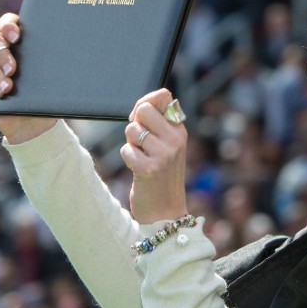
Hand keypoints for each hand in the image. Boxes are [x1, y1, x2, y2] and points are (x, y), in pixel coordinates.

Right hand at [0, 13, 56, 143]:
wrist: (35, 124)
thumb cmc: (48, 98)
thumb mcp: (54, 81)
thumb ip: (52, 66)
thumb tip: (66, 55)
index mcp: (23, 43)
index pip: (9, 23)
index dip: (8, 25)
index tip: (16, 36)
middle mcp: (5, 50)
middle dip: (2, 52)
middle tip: (13, 69)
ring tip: (8, 87)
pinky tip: (1, 94)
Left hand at [120, 88, 189, 223]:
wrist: (164, 211)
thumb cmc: (160, 174)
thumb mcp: (166, 146)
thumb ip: (157, 125)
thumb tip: (141, 106)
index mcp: (180, 130)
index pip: (163, 96)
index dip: (145, 102)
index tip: (140, 117)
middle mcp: (176, 139)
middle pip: (143, 109)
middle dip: (135, 123)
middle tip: (141, 142)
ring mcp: (164, 154)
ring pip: (132, 129)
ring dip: (131, 143)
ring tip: (142, 158)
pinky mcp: (150, 168)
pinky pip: (126, 149)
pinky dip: (128, 158)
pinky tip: (138, 169)